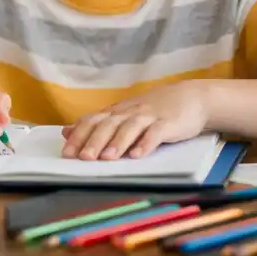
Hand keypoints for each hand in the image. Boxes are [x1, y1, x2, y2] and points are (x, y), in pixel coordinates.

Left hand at [62, 82, 209, 159]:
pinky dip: (146, 143)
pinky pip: (156, 133)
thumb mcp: (122, 114)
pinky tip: (138, 155)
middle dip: (94, 142)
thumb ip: (96, 124)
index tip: (66, 154)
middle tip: (83, 158)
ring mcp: (149, 116)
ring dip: (117, 143)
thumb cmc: (153, 110)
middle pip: (108, 125)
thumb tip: (67, 132)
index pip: (92, 121)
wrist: (191, 97)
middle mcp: (129, 112)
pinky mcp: (169, 123)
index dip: (79, 136)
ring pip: (129, 128)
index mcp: (116, 112)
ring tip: (107, 158)